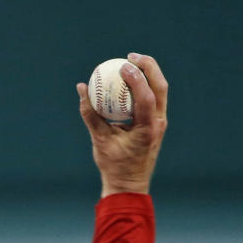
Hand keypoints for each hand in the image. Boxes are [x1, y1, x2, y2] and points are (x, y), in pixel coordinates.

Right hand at [77, 53, 168, 196]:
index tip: (122, 65)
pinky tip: (129, 81)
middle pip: (160, 86)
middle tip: (130, 57)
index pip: (147, 97)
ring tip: (131, 63)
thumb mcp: (99, 140)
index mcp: (148, 128)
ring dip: (148, 74)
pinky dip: (143, 86)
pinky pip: (153, 99)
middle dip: (148, 66)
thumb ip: (90, 113)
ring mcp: (160, 122)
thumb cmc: (113, 165)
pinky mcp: (156, 123)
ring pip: (160, 90)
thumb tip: (81, 89)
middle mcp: (159, 123)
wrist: (129, 185)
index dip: (137, 78)